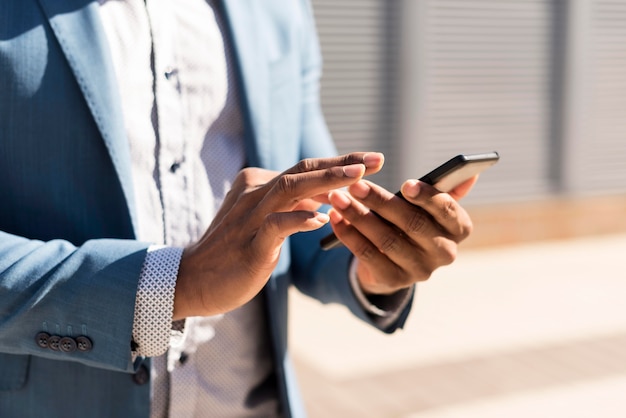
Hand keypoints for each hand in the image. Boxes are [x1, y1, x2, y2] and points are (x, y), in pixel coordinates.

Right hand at [173, 152, 383, 318]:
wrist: (195, 278)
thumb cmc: (235, 250)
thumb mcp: (266, 220)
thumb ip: (291, 206)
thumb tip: (325, 199)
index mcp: (259, 184)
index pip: (305, 168)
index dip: (340, 162)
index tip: (372, 159)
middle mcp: (255, 193)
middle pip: (303, 170)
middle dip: (342, 164)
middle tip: (377, 159)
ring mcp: (251, 217)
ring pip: (290, 189)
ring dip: (326, 181)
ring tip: (358, 178)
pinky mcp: (250, 244)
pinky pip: (275, 226)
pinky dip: (299, 220)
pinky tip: (322, 221)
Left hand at [327, 176, 476, 294]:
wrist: (393, 260)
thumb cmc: (413, 221)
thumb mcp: (430, 208)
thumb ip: (447, 190)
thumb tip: (470, 173)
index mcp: (459, 229)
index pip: (447, 211)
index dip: (427, 198)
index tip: (404, 184)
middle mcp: (445, 253)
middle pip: (412, 224)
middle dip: (381, 202)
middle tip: (355, 185)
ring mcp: (420, 270)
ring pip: (386, 239)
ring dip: (358, 216)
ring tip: (338, 197)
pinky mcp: (393, 280)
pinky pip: (367, 255)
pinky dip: (348, 234)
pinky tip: (334, 217)